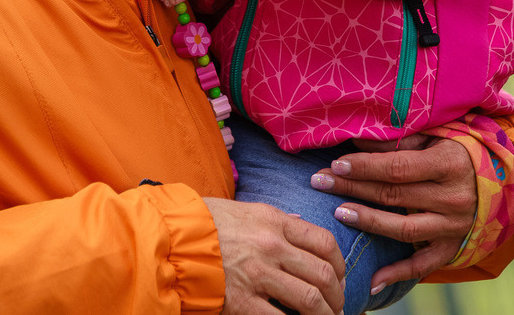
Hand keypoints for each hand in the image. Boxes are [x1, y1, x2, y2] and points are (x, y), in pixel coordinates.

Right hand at [203, 196, 344, 314]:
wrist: (172, 240)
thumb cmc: (206, 223)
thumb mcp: (246, 210)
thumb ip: (277, 220)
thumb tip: (301, 226)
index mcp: (274, 221)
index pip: (324, 242)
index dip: (340, 264)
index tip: (340, 278)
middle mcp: (272, 246)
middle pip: (323, 274)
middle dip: (337, 296)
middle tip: (337, 306)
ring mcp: (259, 275)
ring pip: (310, 300)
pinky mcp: (243, 302)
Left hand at [310, 135, 475, 293]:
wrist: (499, 180)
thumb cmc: (457, 149)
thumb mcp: (434, 135)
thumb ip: (399, 140)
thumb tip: (359, 142)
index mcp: (448, 164)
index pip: (397, 168)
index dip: (364, 166)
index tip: (336, 164)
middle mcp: (452, 198)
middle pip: (393, 196)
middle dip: (352, 188)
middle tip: (319, 181)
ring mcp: (453, 227)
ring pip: (403, 229)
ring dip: (367, 222)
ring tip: (337, 212)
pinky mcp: (452, 248)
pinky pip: (422, 265)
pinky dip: (397, 274)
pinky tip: (372, 280)